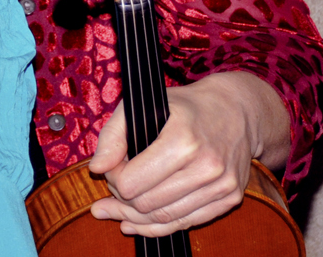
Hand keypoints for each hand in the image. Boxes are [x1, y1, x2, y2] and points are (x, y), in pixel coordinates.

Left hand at [88, 71, 289, 235]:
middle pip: (147, 204)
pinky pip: (188, 223)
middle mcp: (206, 166)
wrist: (236, 111)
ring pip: (166, 218)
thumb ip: (112, 135)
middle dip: (122, 198)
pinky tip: (137, 223)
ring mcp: (222, 186)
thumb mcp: (141, 105)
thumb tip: (96, 169)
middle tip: (114, 187)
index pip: (132, 182)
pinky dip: (159, 226)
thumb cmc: (182, 106)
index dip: (112, 178)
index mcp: (182, 141)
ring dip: (136, 216)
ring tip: (116, 210)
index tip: (108, 169)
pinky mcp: (231, 198)